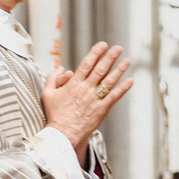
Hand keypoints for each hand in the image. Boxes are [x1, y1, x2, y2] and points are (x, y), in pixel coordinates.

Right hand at [43, 42, 133, 163]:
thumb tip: (62, 69)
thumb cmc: (56, 114)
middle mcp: (86, 89)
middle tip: (118, 48)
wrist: (64, 133)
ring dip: (119, 70)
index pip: (86, 64)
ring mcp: (95, 99)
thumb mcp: (48, 93)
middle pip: (100, 70)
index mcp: (73, 84)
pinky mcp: (102, 109)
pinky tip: (130, 80)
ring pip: (109, 81)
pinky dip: (123, 88)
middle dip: (110, 58)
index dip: (95, 53)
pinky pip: (114, 97)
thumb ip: (53, 78)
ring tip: (127, 60)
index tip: (102, 45)